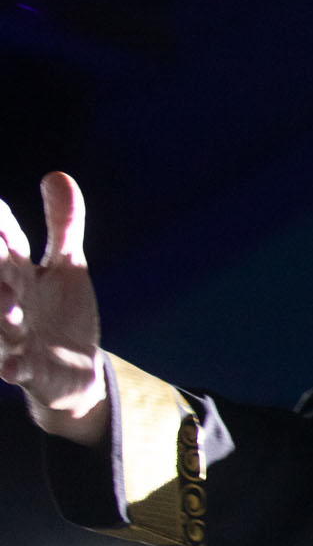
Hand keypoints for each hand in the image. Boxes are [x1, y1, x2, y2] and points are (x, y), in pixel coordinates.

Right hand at [0, 172, 107, 444]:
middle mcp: (10, 300)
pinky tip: (13, 366)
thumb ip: (62, 224)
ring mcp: (16, 336)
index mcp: (17, 270)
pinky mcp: (29, 368)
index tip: (0, 210)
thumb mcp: (66, 266)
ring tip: (9, 307)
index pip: (4, 240)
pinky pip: (17, 368)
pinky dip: (14, 366)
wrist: (72, 370)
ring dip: (2, 315)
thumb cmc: (61, 312)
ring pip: (1, 324)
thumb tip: (57, 175)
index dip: (0, 223)